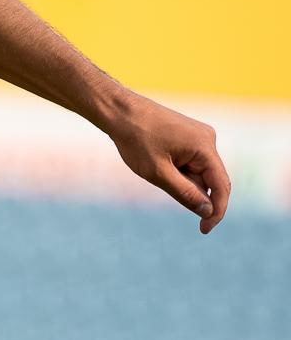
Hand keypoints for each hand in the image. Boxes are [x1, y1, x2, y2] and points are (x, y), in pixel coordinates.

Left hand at [105, 92, 230, 233]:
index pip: (221, 186)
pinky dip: (178, 169)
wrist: (117, 110)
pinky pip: (191, 161)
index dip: (216, 211)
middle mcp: (207, 138)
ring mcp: (199, 135)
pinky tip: (156, 160)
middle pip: (210, 179)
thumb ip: (185, 194)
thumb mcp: (158, 172)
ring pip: (198, 171)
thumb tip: (208, 211)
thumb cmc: (135, 139)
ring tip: (153, 164)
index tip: (204, 229)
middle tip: (161, 183)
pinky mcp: (189, 135)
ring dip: (181, 179)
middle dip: (191, 190)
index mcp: (205, 146)